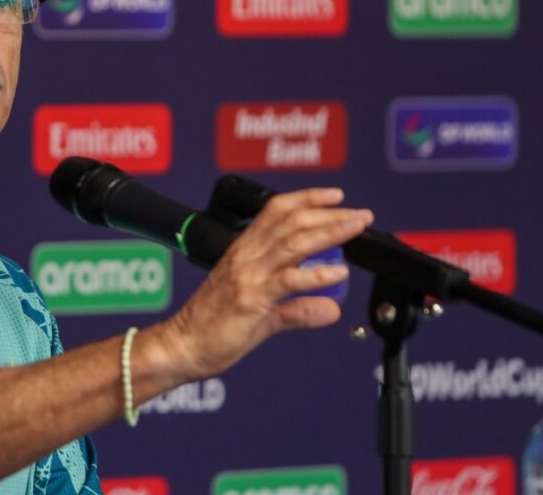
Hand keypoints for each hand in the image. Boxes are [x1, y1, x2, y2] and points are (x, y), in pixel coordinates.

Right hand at [160, 187, 372, 381]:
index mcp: (243, 251)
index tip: (336, 196)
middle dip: (329, 213)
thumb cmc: (212, 329)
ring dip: (329, 232)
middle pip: (291, 220)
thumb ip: (297, 310)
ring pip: (293, 242)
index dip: (308, 198)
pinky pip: (288, 281)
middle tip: (360, 215)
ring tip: (356, 229)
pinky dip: (317, 275)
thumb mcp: (263, 316)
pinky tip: (339, 274)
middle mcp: (245, 256)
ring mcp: (247, 275)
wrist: (183, 346)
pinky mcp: (250, 298)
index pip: (276, 211)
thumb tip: (332, 309)